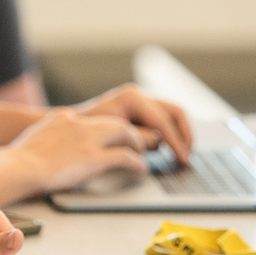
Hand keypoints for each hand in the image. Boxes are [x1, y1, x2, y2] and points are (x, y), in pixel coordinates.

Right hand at [0, 107, 153, 195]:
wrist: (18, 167)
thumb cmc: (18, 160)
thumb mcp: (35, 138)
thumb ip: (47, 137)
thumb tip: (48, 147)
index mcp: (63, 117)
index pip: (92, 120)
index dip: (104, 130)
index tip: (111, 138)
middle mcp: (79, 123)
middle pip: (114, 122)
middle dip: (128, 132)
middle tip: (136, 143)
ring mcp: (88, 139)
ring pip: (124, 132)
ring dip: (137, 143)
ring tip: (142, 153)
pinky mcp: (94, 157)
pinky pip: (124, 157)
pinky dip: (136, 162)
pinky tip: (141, 169)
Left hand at [73, 83, 192, 163]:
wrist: (67, 128)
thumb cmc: (84, 133)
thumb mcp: (114, 137)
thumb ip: (139, 139)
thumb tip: (158, 143)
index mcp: (132, 97)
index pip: (163, 121)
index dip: (176, 142)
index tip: (183, 159)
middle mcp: (138, 95)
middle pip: (175, 112)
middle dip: (184, 135)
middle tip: (187, 156)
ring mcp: (139, 101)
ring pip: (172, 116)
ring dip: (177, 135)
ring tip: (178, 156)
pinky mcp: (139, 111)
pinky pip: (162, 121)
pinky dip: (168, 135)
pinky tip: (167, 152)